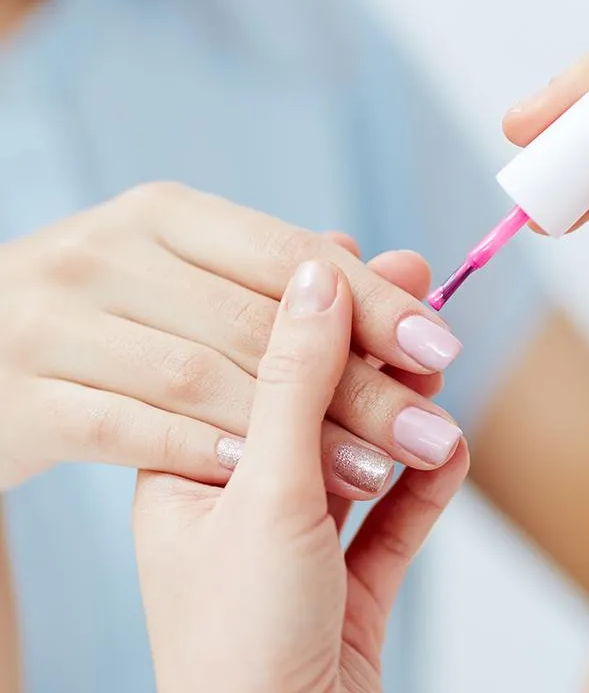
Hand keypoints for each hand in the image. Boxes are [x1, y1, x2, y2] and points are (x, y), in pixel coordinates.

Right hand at [0, 183, 462, 494]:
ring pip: (197, 377)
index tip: (443, 345)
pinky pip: (121, 429)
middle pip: (256, 324)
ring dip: (295, 430)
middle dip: (354, 382)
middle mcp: (105, 255)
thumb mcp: (197, 289)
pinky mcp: (24, 401)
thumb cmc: (120, 331)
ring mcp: (54, 326)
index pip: (288, 257)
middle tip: (429, 428)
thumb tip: (403, 263)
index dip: (371, 302)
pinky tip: (257, 475)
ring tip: (375, 468)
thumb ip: (292, 288)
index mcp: (162, 217)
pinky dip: (195, 449)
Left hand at [133, 259, 466, 692]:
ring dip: (403, 423)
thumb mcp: (268, 494)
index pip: (248, 367)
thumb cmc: (243, 657)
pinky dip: (423, 488)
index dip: (306, 313)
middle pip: (308, 409)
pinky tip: (450, 456)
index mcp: (183, 477)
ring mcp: (294, 554)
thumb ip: (295, 382)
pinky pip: (392, 523)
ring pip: (357, 461)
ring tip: (442, 379)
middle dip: (366, 359)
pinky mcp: (347, 596)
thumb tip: (312, 277)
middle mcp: (235, 510)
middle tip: (422, 299)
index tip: (360, 263)